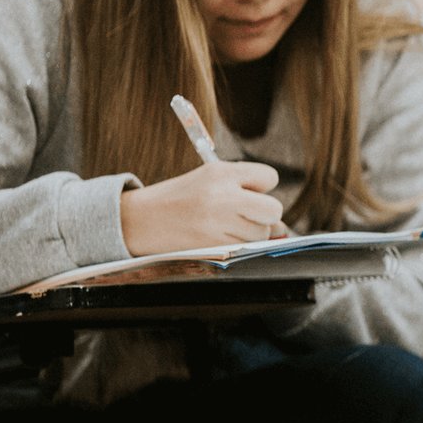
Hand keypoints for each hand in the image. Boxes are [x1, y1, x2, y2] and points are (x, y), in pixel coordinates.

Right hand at [119, 161, 287, 255]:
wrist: (141, 220)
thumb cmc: (181, 199)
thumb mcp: (210, 181)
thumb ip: (248, 192)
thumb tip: (282, 227)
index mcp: (221, 173)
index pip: (269, 177)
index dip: (261, 187)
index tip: (247, 191)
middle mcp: (222, 196)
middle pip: (274, 209)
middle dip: (266, 214)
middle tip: (245, 214)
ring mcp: (219, 223)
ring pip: (262, 234)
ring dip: (251, 233)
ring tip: (223, 225)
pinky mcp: (214, 246)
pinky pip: (246, 249)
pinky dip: (239, 246)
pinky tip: (218, 236)